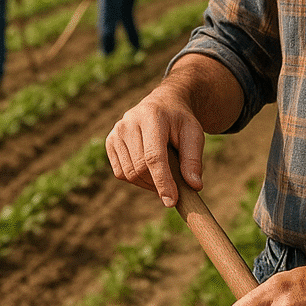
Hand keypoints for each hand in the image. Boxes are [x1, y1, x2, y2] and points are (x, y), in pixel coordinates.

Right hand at [105, 84, 206, 207]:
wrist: (164, 103)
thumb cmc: (181, 121)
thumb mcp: (194, 134)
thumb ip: (193, 159)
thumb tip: (194, 186)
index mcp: (152, 117)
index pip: (153, 156)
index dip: (162, 181)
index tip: (171, 201)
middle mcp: (129, 122)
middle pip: (140, 168)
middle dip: (158, 184)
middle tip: (174, 186)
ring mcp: (116, 131)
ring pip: (129, 174)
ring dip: (147, 183)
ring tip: (163, 172)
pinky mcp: (110, 141)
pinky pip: (120, 173)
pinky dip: (135, 179)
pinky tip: (148, 169)